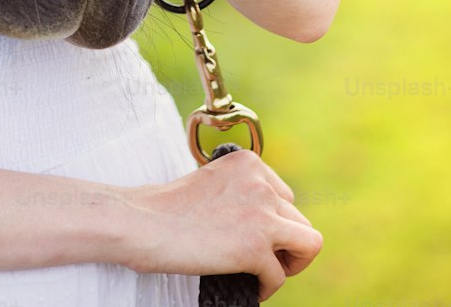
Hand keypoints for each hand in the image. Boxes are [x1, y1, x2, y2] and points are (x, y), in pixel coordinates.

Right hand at [118, 149, 321, 298]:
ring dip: (288, 264)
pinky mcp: (255, 246)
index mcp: (249, 163)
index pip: (285, 197)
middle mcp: (261, 183)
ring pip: (308, 244)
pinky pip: (280, 276)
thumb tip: (265, 223)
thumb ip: (241, 194)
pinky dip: (267, 287)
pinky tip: (248, 286)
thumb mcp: (214, 184)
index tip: (255, 239)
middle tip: (260, 262)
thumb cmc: (167, 209)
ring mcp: (261, 213)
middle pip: (299, 221)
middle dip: (286, 246)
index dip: (274, 224)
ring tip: (262, 274)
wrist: (142, 223)